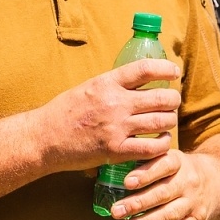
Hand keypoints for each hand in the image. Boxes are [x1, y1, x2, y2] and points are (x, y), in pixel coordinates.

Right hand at [33, 59, 180, 172]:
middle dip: (173, 100)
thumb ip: (112, 84)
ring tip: (167, 122)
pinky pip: (151, 148)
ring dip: (170, 121)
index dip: (166, 69)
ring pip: (161, 121)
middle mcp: (115, 102)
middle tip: (172, 103)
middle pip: (161, 97)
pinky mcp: (116, 150)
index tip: (174, 72)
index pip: (146, 68)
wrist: (44, 138)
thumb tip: (137, 79)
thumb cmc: (64, 112)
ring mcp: (116, 127)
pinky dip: (162, 145)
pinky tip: (161, 142)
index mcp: (107, 83)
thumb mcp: (88, 87)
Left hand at [108, 148, 219, 219]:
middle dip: (138, 203)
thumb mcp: (168, 157)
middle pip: (164, 194)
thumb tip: (108, 164)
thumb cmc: (178, 170)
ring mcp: (194, 204)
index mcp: (179, 162)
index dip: (146, 174)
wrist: (217, 183)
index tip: (126, 182)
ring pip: (169, 216)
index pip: (164, 165)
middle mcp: (189, 183)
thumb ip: (145, 160)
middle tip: (115, 211)